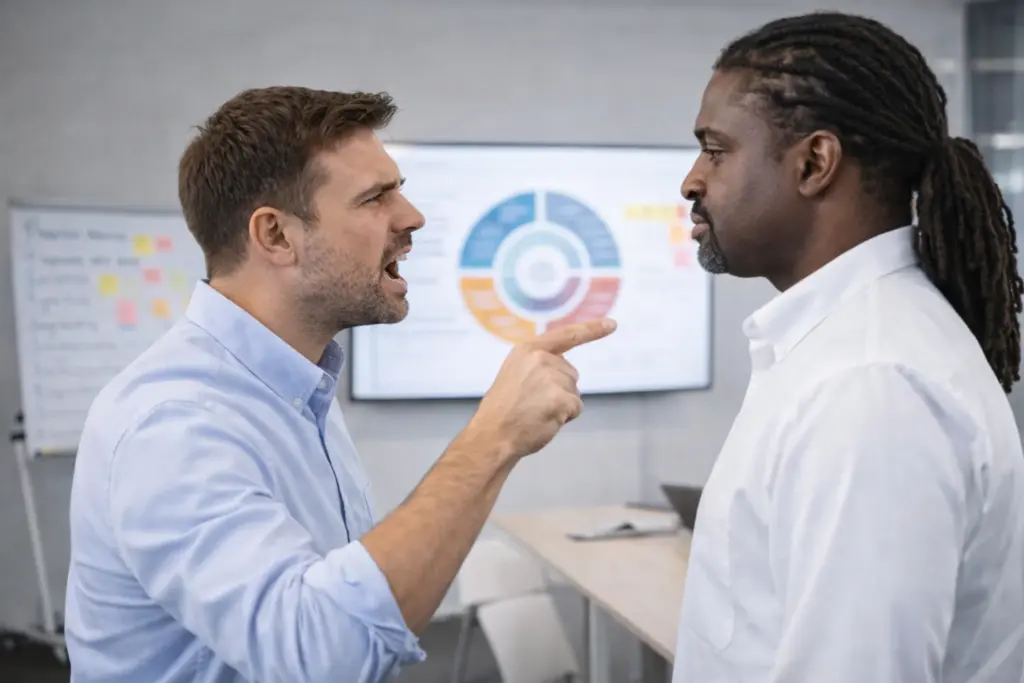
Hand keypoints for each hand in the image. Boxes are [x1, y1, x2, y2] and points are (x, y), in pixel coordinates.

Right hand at [468, 318, 617, 458]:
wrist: (492, 435)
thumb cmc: (503, 411)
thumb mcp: (516, 374)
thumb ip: (538, 366)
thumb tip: (568, 373)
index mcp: (528, 349)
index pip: (566, 335)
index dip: (592, 330)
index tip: (612, 324)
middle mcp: (540, 358)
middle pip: (571, 374)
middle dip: (560, 391)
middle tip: (532, 404)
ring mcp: (551, 377)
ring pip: (574, 392)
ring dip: (562, 405)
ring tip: (536, 412)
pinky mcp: (560, 397)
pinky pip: (576, 407)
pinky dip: (565, 417)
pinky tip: (544, 420)